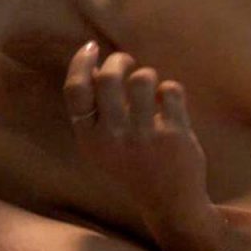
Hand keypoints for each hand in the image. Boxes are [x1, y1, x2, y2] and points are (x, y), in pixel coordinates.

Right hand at [63, 42, 226, 250]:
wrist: (169, 203)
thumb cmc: (130, 165)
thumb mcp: (100, 146)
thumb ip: (93, 111)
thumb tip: (92, 62)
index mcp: (89, 139)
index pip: (76, 89)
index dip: (81, 62)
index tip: (91, 47)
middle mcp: (113, 138)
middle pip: (108, 77)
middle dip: (118, 60)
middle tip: (125, 61)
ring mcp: (144, 137)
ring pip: (142, 79)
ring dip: (147, 75)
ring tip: (149, 87)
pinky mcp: (174, 135)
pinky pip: (171, 90)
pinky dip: (171, 90)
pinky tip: (170, 103)